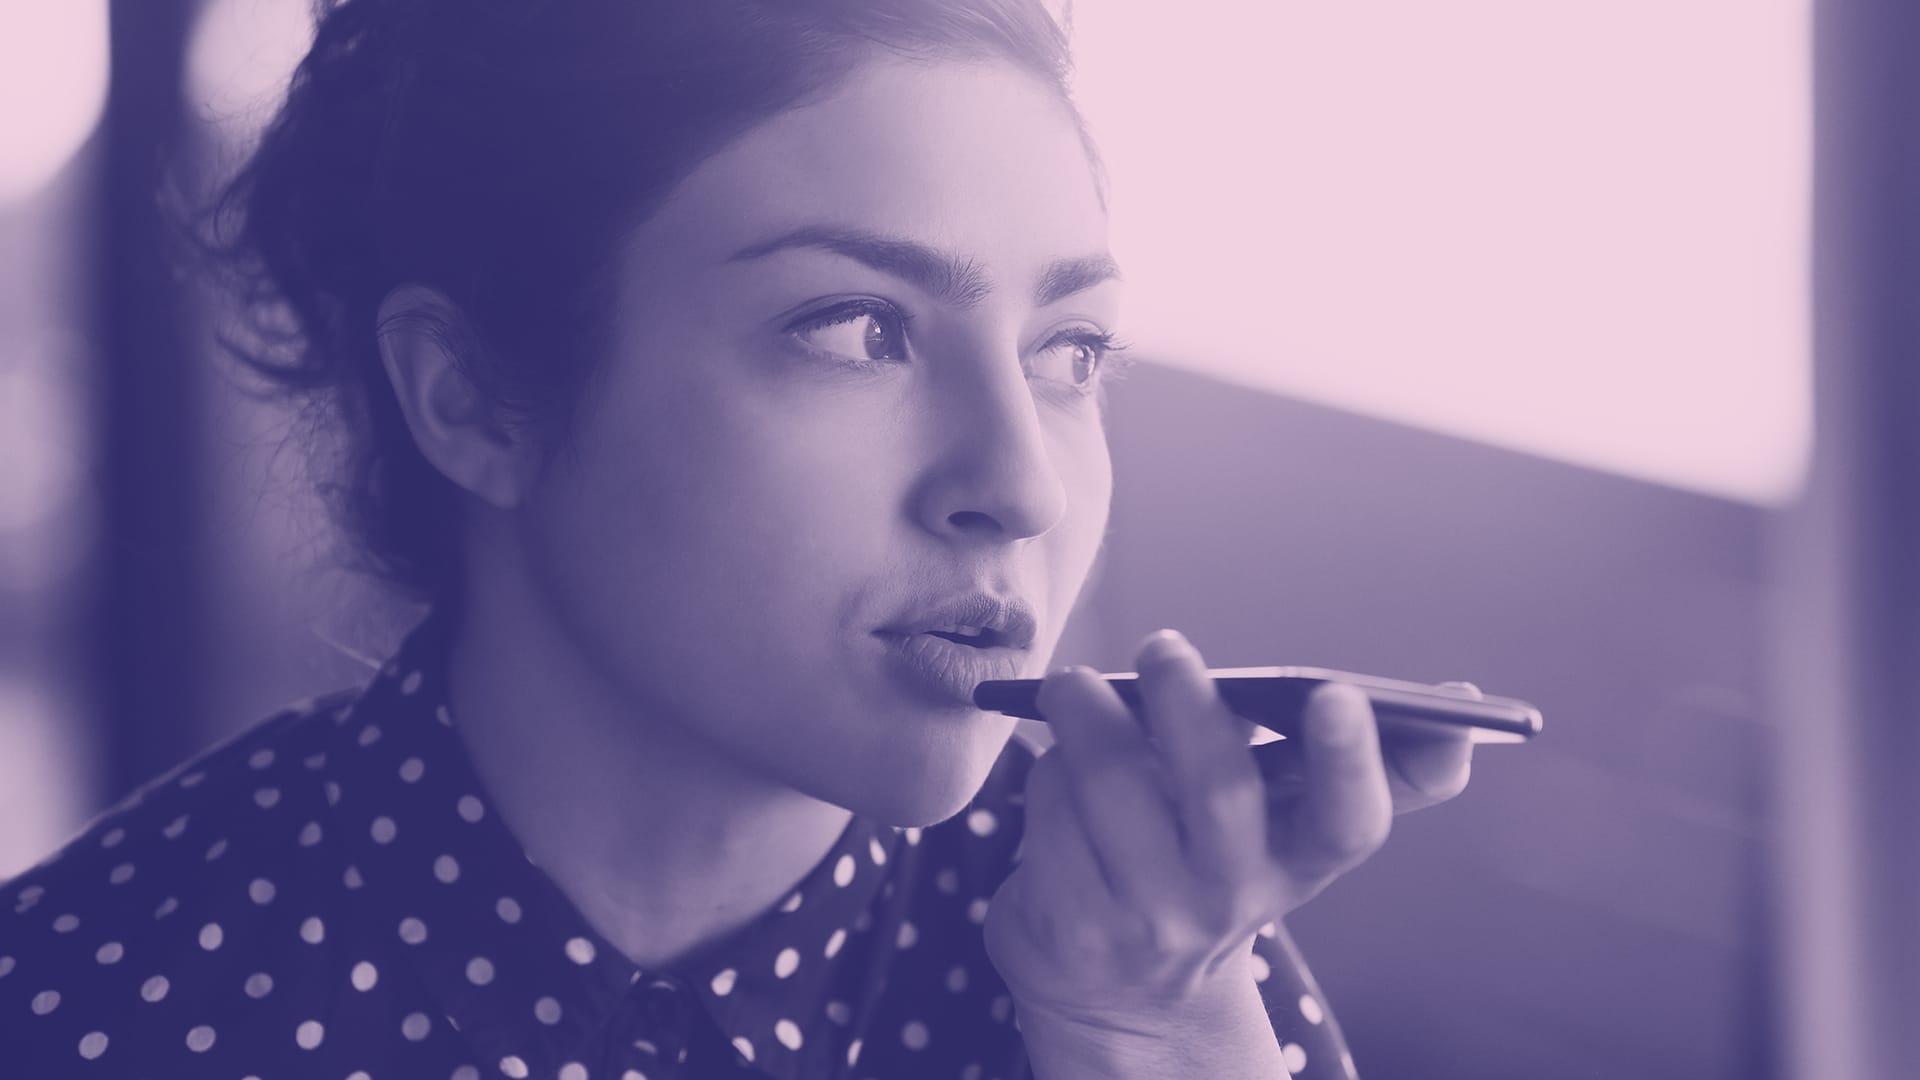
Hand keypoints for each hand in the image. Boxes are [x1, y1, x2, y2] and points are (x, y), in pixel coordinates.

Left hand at [983, 628, 1473, 1031]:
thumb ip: (1349, 759)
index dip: (1352, 760)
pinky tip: (1052, 761)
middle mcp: (1234, 896)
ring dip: (1092, 722)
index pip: (1349, 821)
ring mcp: (1152, 917)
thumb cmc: (1205, 859)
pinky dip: (1046, 774)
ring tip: (1076, 685)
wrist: (1120, 984)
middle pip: (1221, 793)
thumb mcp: (1282, 819)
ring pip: (1117, 793)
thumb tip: (1461, 699)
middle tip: (1165, 648)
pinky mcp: (1072, 926)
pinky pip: (1051, 819)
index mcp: (1300, 856)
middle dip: (1191, 709)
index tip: (1342, 694)